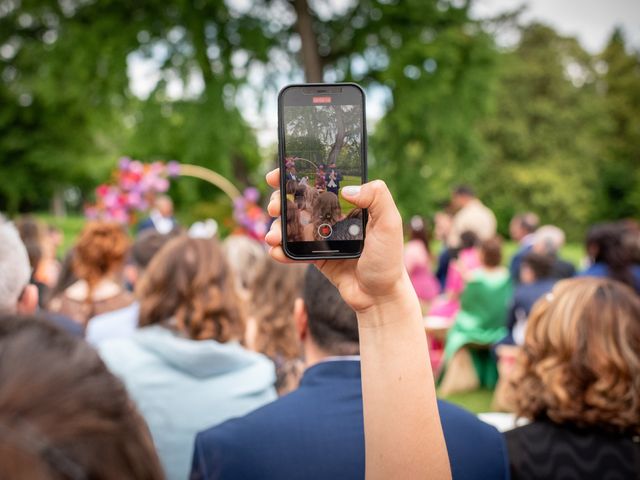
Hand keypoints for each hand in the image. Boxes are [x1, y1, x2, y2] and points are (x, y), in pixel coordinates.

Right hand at [265, 169, 407, 312]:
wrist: (379, 296)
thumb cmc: (388, 260)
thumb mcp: (389, 224)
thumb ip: (377, 197)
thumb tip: (347, 189)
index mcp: (349, 203)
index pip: (319, 183)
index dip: (296, 176)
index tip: (276, 175)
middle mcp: (333, 217)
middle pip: (299, 202)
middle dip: (280, 201)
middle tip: (274, 207)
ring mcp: (322, 237)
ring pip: (292, 226)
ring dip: (277, 228)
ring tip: (273, 236)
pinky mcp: (316, 257)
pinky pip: (293, 251)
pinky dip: (281, 251)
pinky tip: (276, 252)